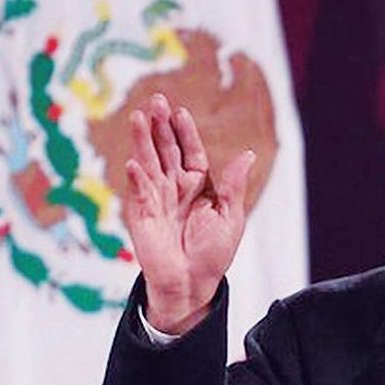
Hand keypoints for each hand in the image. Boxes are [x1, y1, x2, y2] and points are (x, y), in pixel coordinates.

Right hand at [123, 93, 254, 333]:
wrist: (193, 283)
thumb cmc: (214, 254)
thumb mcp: (231, 217)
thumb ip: (234, 185)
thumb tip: (248, 154)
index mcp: (199, 186)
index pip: (190, 151)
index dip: (185, 132)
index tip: (181, 112)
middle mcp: (175, 187)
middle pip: (166, 150)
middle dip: (161, 126)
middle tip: (156, 100)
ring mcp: (156, 198)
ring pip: (149, 163)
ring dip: (142, 141)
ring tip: (138, 117)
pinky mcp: (141, 214)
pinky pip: (139, 192)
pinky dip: (136, 178)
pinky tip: (135, 162)